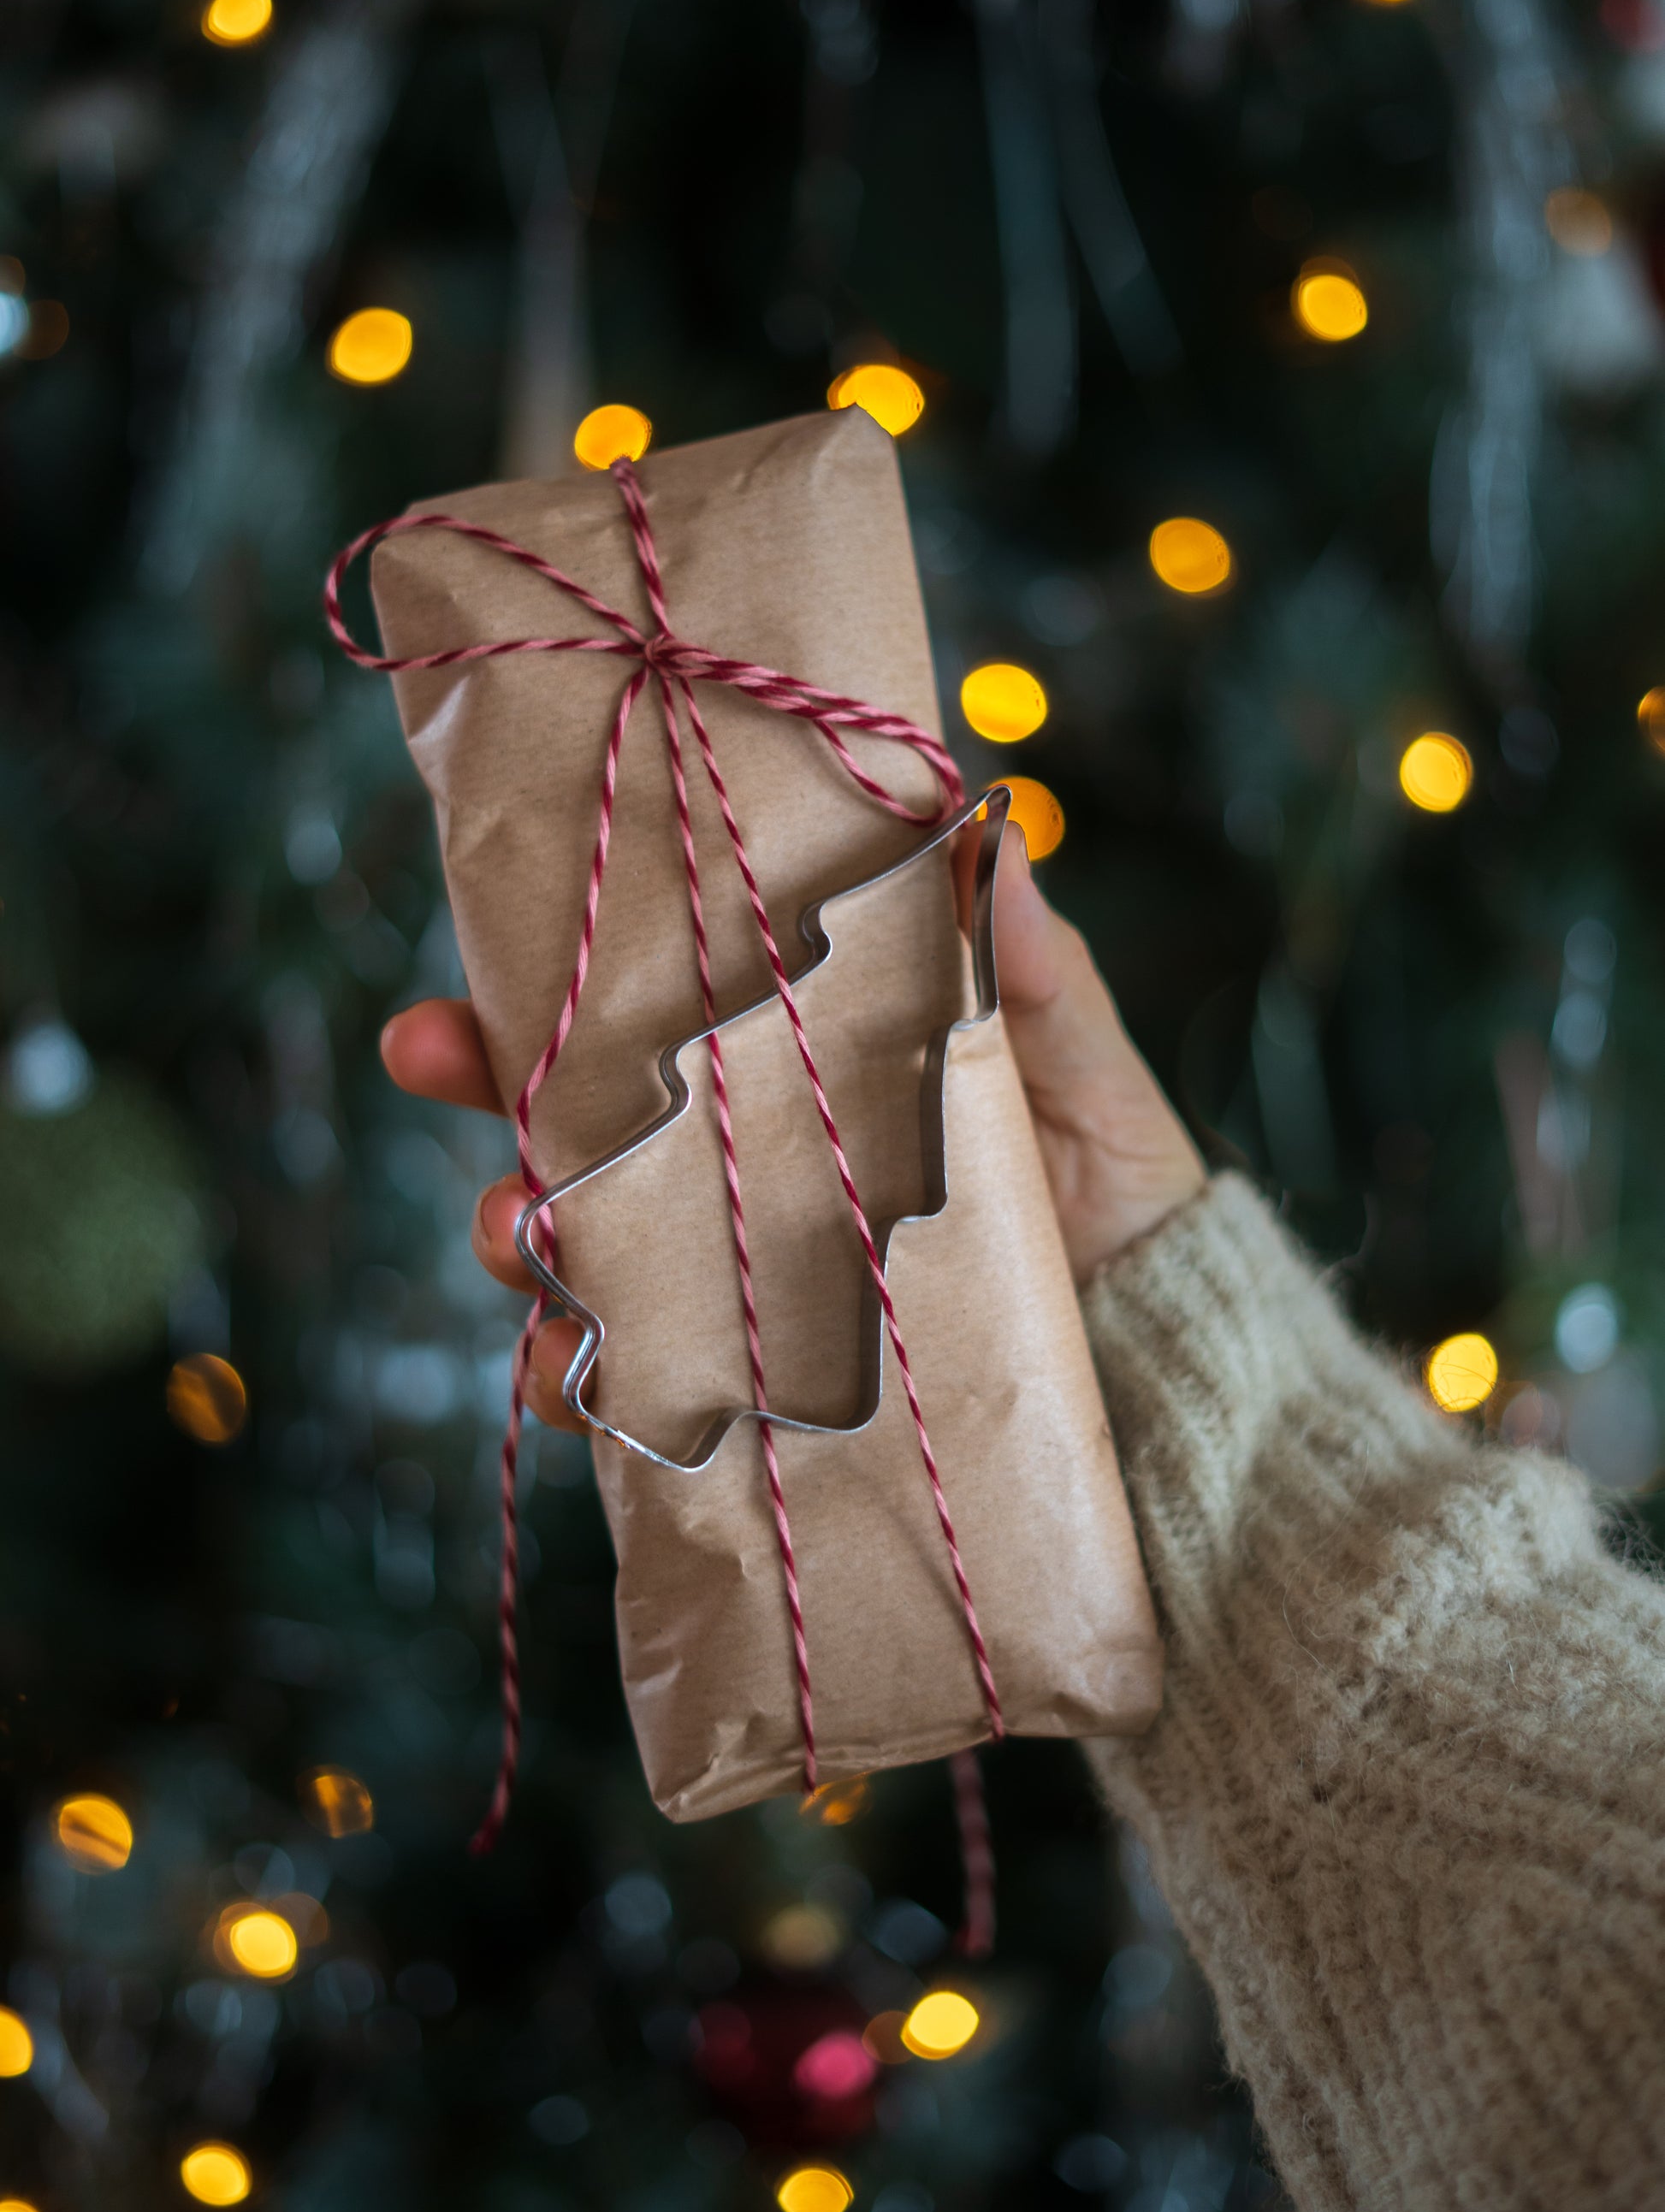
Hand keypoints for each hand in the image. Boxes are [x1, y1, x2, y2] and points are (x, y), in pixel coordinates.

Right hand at [380, 835, 1203, 1428]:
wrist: (1154, 1339)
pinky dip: (586, 1382)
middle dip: (479, 1093)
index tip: (453, 996)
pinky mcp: (756, 1381)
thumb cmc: (1105, 1172)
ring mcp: (736, 1277)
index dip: (525, 999)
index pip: (636, 1015)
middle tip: (430, 1059)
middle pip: (568, 1123)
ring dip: (520, 1236)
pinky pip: (640, 1386)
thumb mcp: (1071, 1053)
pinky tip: (571, 1372)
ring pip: (580, 1249)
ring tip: (523, 1235)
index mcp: (786, 1063)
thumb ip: (1028, 960)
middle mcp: (739, 1164)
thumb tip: (995, 825)